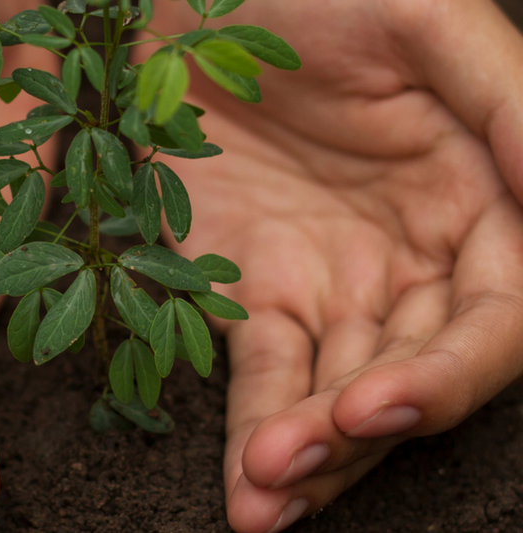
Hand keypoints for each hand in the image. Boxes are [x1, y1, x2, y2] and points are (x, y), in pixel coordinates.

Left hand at [148, 0, 522, 530]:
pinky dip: (251, 429)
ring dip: (303, 456)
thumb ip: (512, 108)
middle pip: (407, 379)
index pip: (493, 324)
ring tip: (258, 503)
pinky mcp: (245, 294)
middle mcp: (408, 265)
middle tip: (289, 467)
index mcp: (476, 207)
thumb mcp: (427, 24)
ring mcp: (324, 287)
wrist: (193, 1)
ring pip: (331, 396)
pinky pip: (257, 376)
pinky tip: (245, 486)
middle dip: (355, 434)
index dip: (446, 376)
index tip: (375, 404)